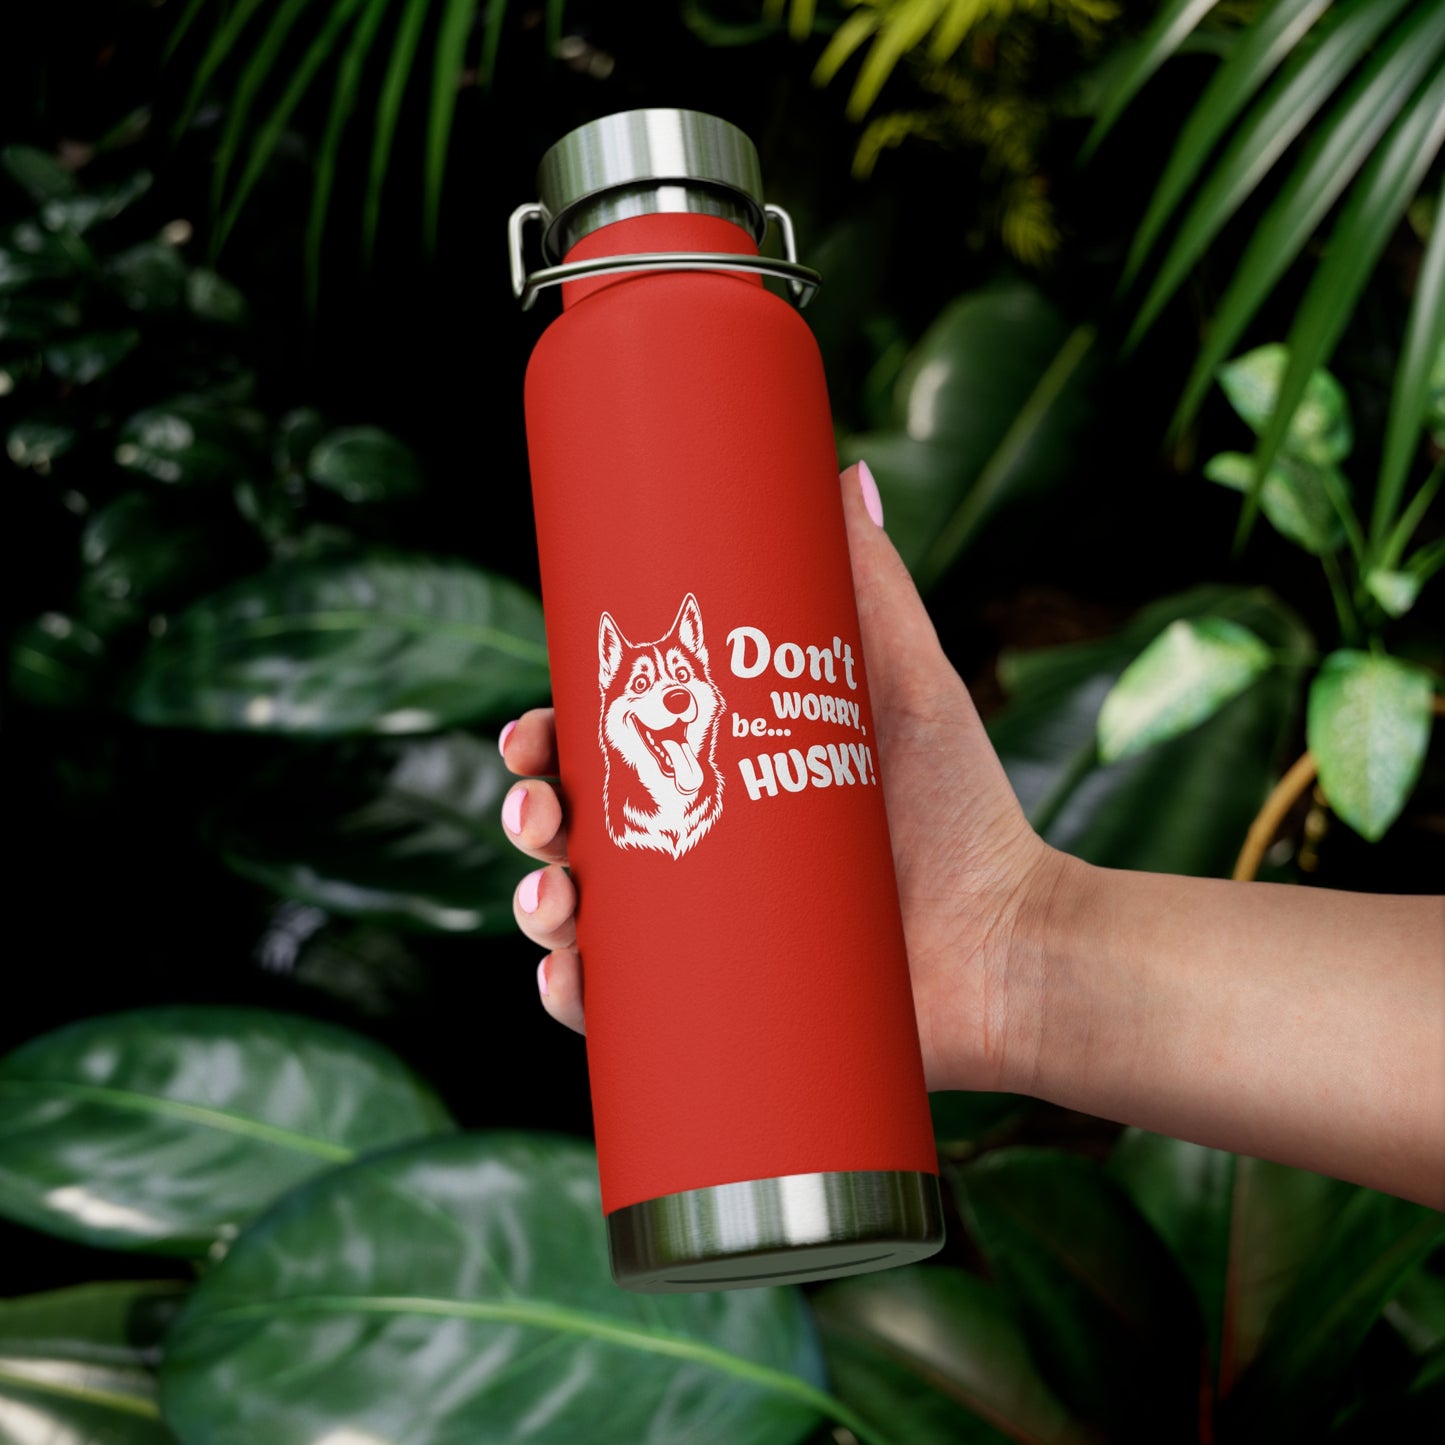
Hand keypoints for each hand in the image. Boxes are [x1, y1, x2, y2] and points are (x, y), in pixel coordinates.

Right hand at [499, 464, 1061, 1093]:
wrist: (1012, 945)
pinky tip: (565, 980)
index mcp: (719, 779)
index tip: (529, 733)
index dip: (546, 743)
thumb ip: (872, 580)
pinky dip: (572, 1000)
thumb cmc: (964, 811)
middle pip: (577, 834)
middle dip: (531, 819)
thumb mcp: (904, 683)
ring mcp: (704, 940)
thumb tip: (843, 468)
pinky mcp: (719, 1012)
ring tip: (553, 900)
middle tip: (540, 813)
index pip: (603, 755)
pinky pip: (621, 1014)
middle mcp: (698, 856)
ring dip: (535, 907)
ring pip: (581, 921)